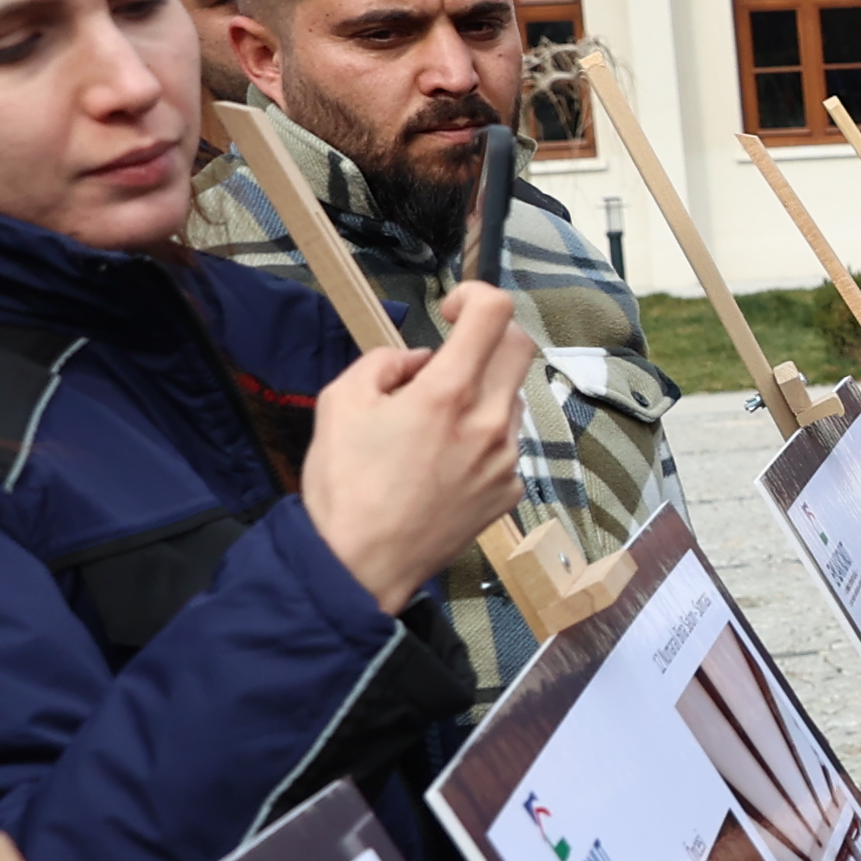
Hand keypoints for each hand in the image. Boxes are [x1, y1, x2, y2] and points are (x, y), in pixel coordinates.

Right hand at [301, 281, 529, 610]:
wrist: (360, 564)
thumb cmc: (344, 485)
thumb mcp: (340, 402)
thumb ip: (385, 363)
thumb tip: (420, 360)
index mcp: (448, 394)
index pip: (496, 314)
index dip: (477, 297)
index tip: (452, 310)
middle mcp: (490, 422)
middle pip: (520, 349)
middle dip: (488, 340)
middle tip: (450, 357)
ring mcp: (507, 460)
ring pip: (511, 400)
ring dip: (480, 394)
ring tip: (430, 426)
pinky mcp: (510, 491)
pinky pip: (506, 446)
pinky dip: (480, 440)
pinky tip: (441, 464)